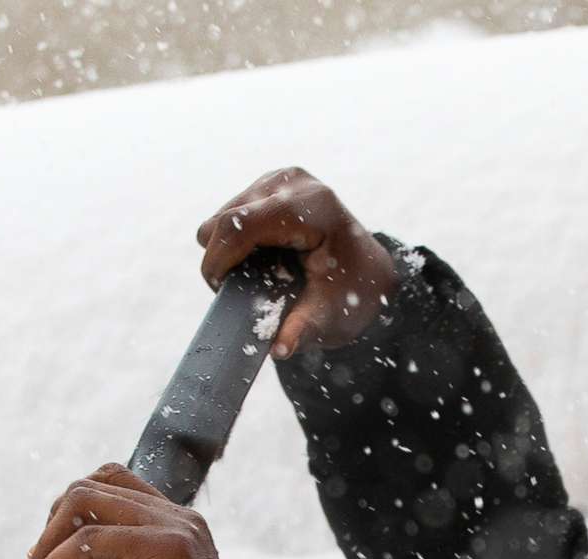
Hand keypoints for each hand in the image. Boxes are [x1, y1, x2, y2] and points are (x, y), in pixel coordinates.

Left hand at [26, 462, 227, 558]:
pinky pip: (89, 541)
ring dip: (49, 542)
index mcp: (177, 524)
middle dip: (52, 526)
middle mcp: (179, 517)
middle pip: (91, 485)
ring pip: (83, 501)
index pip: (113, 481)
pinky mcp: (166, 547)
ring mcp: (176, 527)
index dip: (71, 509)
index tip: (53, 550)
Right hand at [195, 166, 400, 358]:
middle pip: (225, 219)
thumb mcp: (329, 316)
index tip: (220, 291)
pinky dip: (238, 240)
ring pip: (222, 216)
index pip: (240, 225)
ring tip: (260, 273)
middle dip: (222, 259)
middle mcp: (294, 183)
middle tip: (244, 291)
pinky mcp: (271, 183)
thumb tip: (278, 350)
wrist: (368, 272)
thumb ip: (302, 330)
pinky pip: (230, 213)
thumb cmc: (351, 295)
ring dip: (229, 250)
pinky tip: (264, 256)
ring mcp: (281, 179)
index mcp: (311, 206)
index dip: (219, 259)